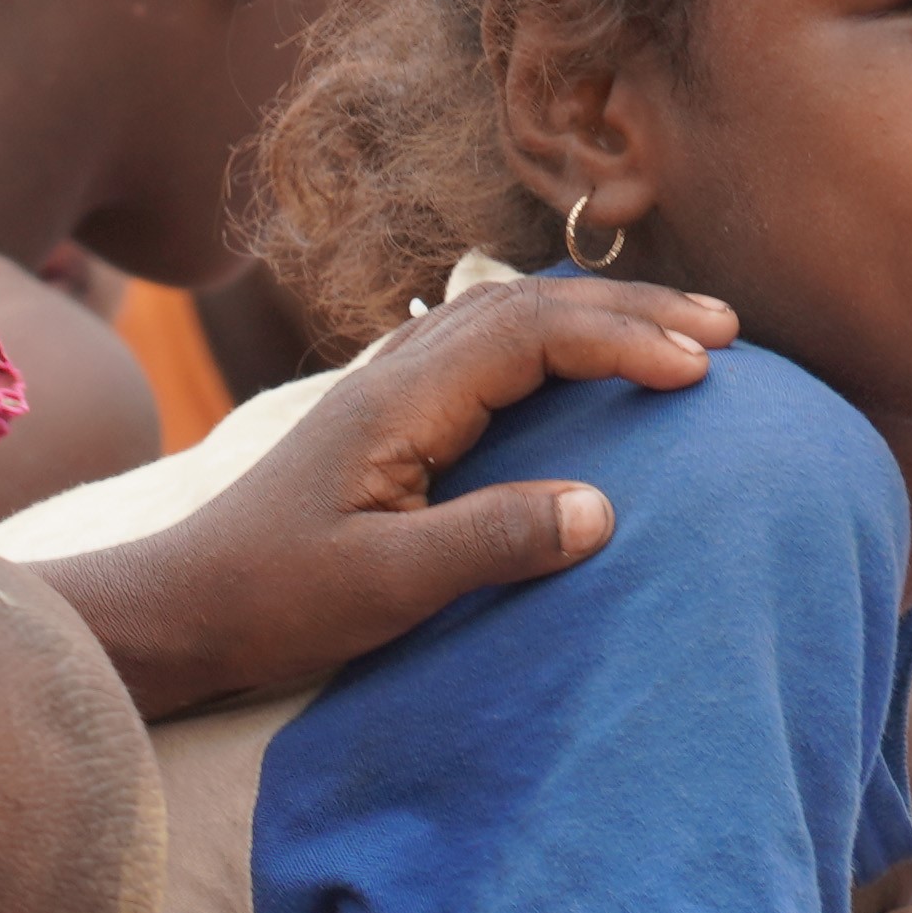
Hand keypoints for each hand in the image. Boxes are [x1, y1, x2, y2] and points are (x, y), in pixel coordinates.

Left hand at [32, 270, 733, 714]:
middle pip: (529, 306)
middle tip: (727, 333)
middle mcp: (396, 374)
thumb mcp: (384, 586)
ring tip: (683, 333)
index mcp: (400, 400)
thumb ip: (489, 543)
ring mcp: (390, 387)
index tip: (699, 372)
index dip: (622, 342)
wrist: (184, 606)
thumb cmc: (274, 601)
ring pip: (509, 316)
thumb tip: (602, 509)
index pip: (531, 334)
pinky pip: (487, 345)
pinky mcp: (390, 415)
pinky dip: (556, 337)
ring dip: (599, 316)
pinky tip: (586, 357)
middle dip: (633, 311)